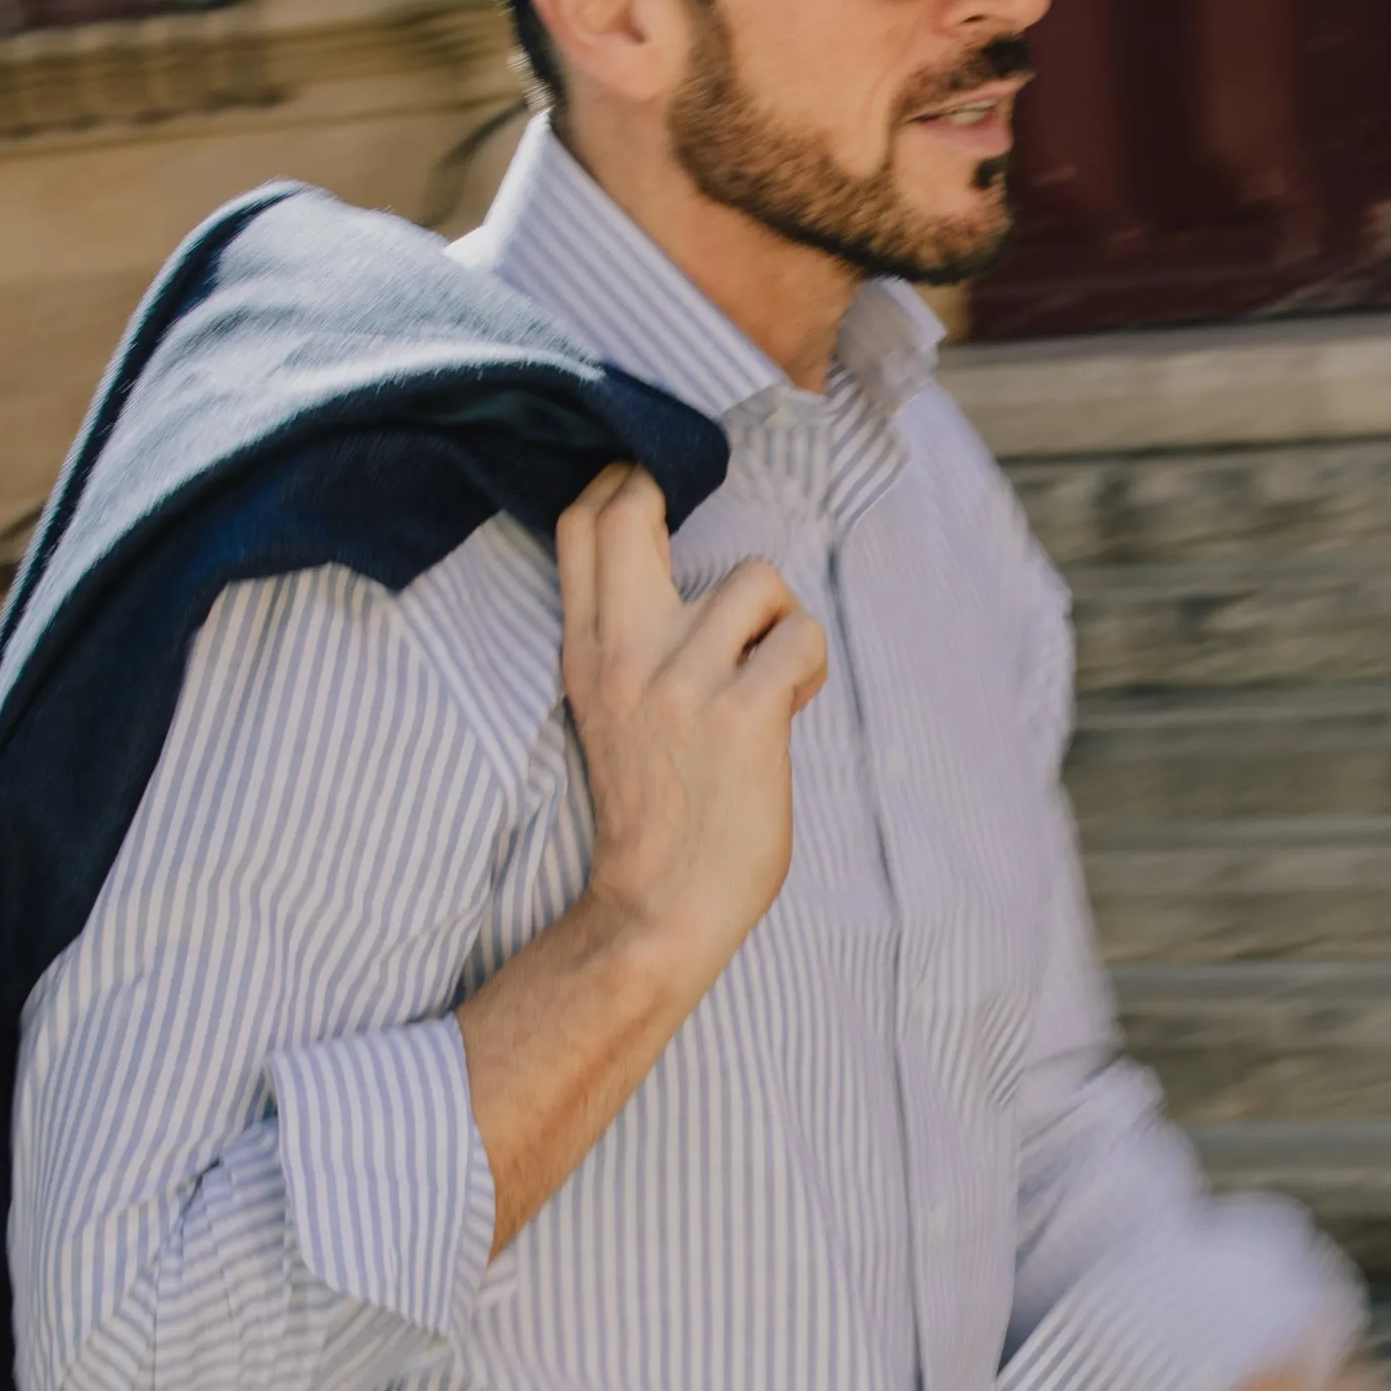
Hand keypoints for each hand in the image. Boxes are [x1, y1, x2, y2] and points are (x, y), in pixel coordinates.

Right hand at [558, 463, 827, 1003]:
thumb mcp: (609, 708)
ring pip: (757, 578)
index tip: (655, 491)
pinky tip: (789, 709)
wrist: (658, 908)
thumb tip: (676, 565)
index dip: (622, 482)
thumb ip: (627, 639)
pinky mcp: (744, 712)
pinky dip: (807, 668)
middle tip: (706, 543)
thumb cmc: (651, 811)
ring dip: (779, 622)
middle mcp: (626, 653)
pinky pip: (800, 638)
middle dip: (679, 499)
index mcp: (587, 653)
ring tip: (769, 674)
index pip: (583, 526)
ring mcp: (684, 681)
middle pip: (634, 511)